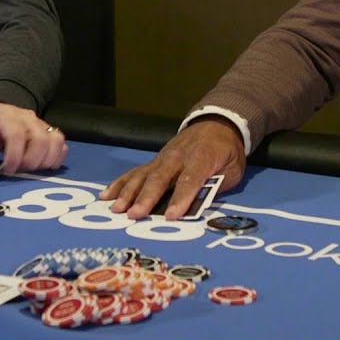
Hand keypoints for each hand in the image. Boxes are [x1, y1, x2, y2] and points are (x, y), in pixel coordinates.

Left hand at [0, 101, 66, 179]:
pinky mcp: (49, 132)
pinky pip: (62, 144)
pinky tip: (43, 166)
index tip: (7, 170)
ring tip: (31, 168)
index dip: (14, 157)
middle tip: (18, 170)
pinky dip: (56, 158)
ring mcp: (42, 124)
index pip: (17, 135)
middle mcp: (28, 118)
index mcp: (7, 117)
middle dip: (30, 162)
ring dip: (45, 161)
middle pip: (40, 140)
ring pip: (55, 141)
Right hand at [100, 117, 245, 219]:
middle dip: (146, 197)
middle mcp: (178, 156)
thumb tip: (200, 205)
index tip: (172, 215)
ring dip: (128, 192)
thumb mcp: (233, 169)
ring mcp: (162, 158)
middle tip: (134, 215)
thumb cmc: (226, 152)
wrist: (216, 124)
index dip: (181, 197)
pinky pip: (135, 172)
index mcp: (202, 157)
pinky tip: (106, 196)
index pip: (190, 179)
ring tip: (117, 209)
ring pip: (143, 175)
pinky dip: (120, 184)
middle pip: (160, 178)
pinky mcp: (153, 161)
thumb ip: (217, 185)